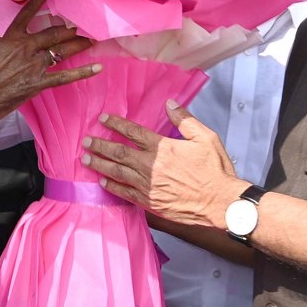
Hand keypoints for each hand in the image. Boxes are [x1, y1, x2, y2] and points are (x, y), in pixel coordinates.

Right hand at [0, 0, 100, 124]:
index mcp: (7, 34)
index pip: (29, 9)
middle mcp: (24, 47)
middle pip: (53, 31)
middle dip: (71, 23)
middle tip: (87, 15)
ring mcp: (32, 66)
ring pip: (61, 51)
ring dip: (79, 43)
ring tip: (95, 37)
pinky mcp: (36, 84)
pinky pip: (63, 77)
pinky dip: (81, 73)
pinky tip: (97, 68)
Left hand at [80, 102, 246, 229]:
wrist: (221, 202)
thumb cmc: (215, 169)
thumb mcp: (205, 137)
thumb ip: (185, 120)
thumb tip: (170, 103)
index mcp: (162, 148)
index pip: (133, 132)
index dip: (116, 124)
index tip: (103, 119)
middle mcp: (150, 166)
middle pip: (118, 152)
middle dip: (100, 145)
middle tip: (86, 141)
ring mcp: (148, 186)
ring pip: (117, 173)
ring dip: (100, 164)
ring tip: (86, 159)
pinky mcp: (149, 203)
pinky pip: (124, 193)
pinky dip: (112, 187)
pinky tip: (102, 182)